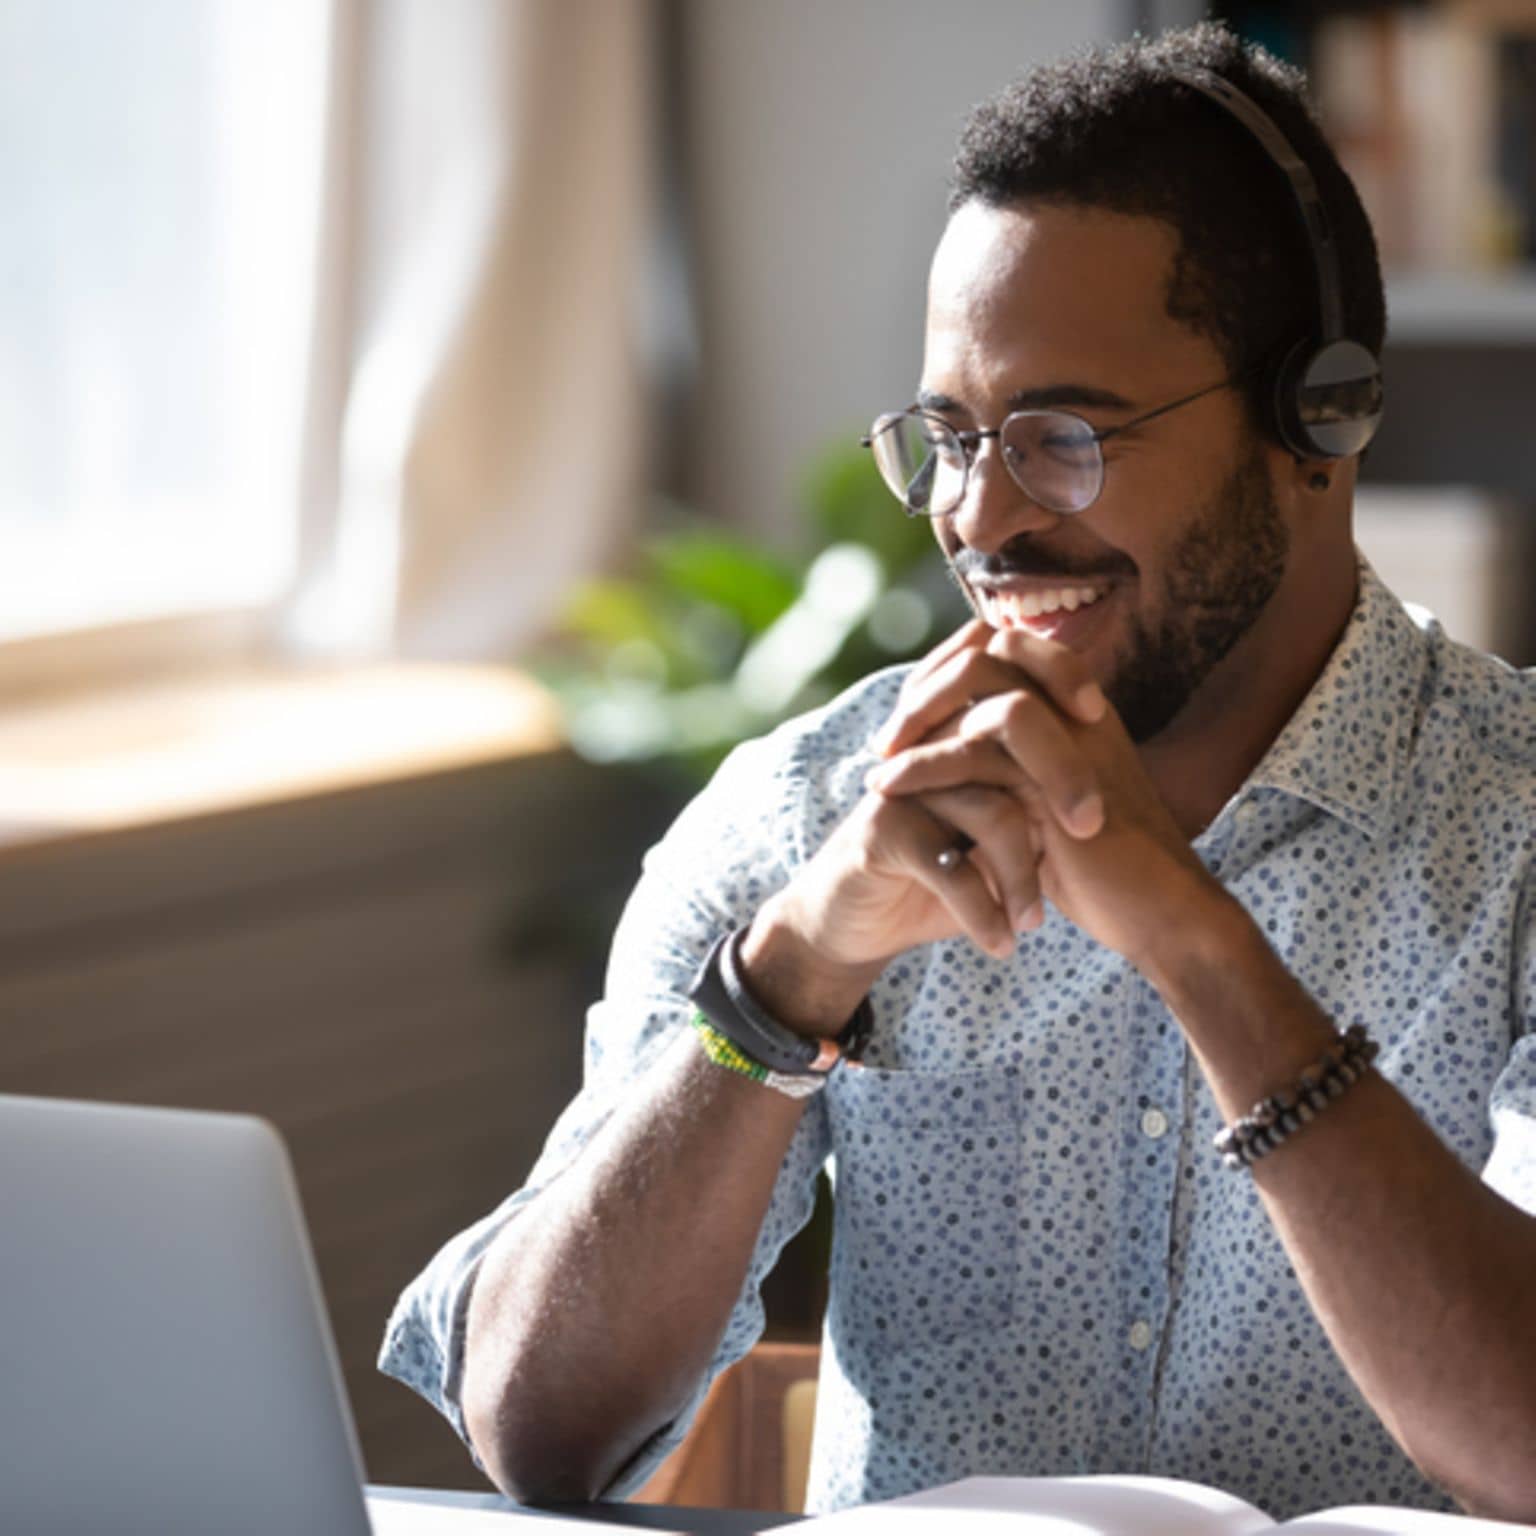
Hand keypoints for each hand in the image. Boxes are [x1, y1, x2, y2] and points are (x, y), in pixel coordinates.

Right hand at [744, 623, 1110, 1027]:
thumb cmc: (942, 871)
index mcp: (959, 727)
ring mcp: (905, 784)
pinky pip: (951, 866)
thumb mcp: (995, 831)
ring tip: (1035, 923)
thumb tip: (1119, 778)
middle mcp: (930, 743)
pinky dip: (984, 912)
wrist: (860, 920)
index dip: (1060, 672)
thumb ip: (1037, 794)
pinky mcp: (882, 831)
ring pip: (991, 809)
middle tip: (1090, 829)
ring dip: (1023, 874)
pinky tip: (1001, 944)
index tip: (1101, 718)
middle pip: (1008, 723)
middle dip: (1062, 776)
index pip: (1011, 663)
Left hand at [865, 624, 1224, 966]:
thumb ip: (1016, 770)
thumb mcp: (1050, 807)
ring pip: (979, 690)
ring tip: (878, 760)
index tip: (910, 716)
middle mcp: (1078, 710)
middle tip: (888, 735)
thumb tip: (956, 752)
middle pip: (990, 651)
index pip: (1008, 649)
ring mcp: (1071, 738)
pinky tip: (887, 787)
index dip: (951, 671)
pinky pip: (975, 750)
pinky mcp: (1057, 780)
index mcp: (1080, 709)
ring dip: (917, 719)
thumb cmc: (1105, 871)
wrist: (1158, 914)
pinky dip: (922, 765)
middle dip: (928, 686)